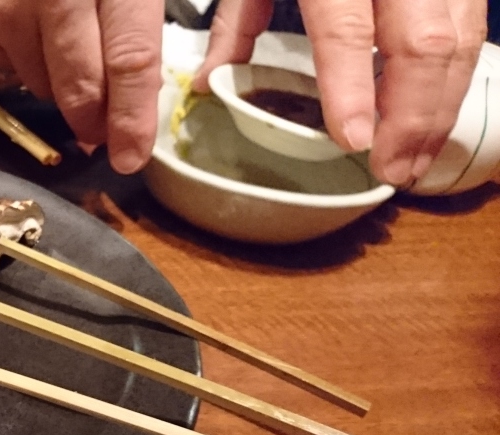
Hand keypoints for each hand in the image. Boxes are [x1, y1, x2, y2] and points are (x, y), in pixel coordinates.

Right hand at [0, 0, 165, 173]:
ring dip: (60, 81)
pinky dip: (22, 57)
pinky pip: (5, 67)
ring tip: (62, 40)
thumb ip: (141, 18)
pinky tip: (24, 21)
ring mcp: (0, 10)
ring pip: (42, 84)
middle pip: (80, 86)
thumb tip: (142, 91)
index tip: (132, 158)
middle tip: (104, 134)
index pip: (130, 58)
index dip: (133, 116)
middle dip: (96, 120)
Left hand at [193, 0, 487, 186]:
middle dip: (412, 116)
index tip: (351, 139)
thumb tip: (209, 81)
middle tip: (392, 170)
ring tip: (412, 158)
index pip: (345, 28)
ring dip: (441, 104)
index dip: (350, 87)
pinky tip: (435, 113)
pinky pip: (473, 17)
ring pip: (461, 34)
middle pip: (422, 41)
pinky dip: (457, 72)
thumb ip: (238, 15)